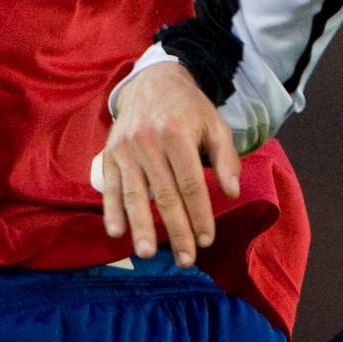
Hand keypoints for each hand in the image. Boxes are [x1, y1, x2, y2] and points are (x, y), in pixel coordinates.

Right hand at [99, 62, 239, 266]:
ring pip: (135, 194)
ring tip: (147, 253)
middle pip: (164, 194)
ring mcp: (126, 149)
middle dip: (175, 230)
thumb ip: (226, 158)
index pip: (191, 183)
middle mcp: (149, 142)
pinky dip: (111, 210)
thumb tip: (232, 192)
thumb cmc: (188, 109)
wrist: (152, 82)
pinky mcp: (110, 155)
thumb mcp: (214, 124)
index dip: (199, 214)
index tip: (206, 239)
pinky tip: (116, 232)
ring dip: (140, 226)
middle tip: (184, 259)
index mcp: (177, 134)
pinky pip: (111, 187)